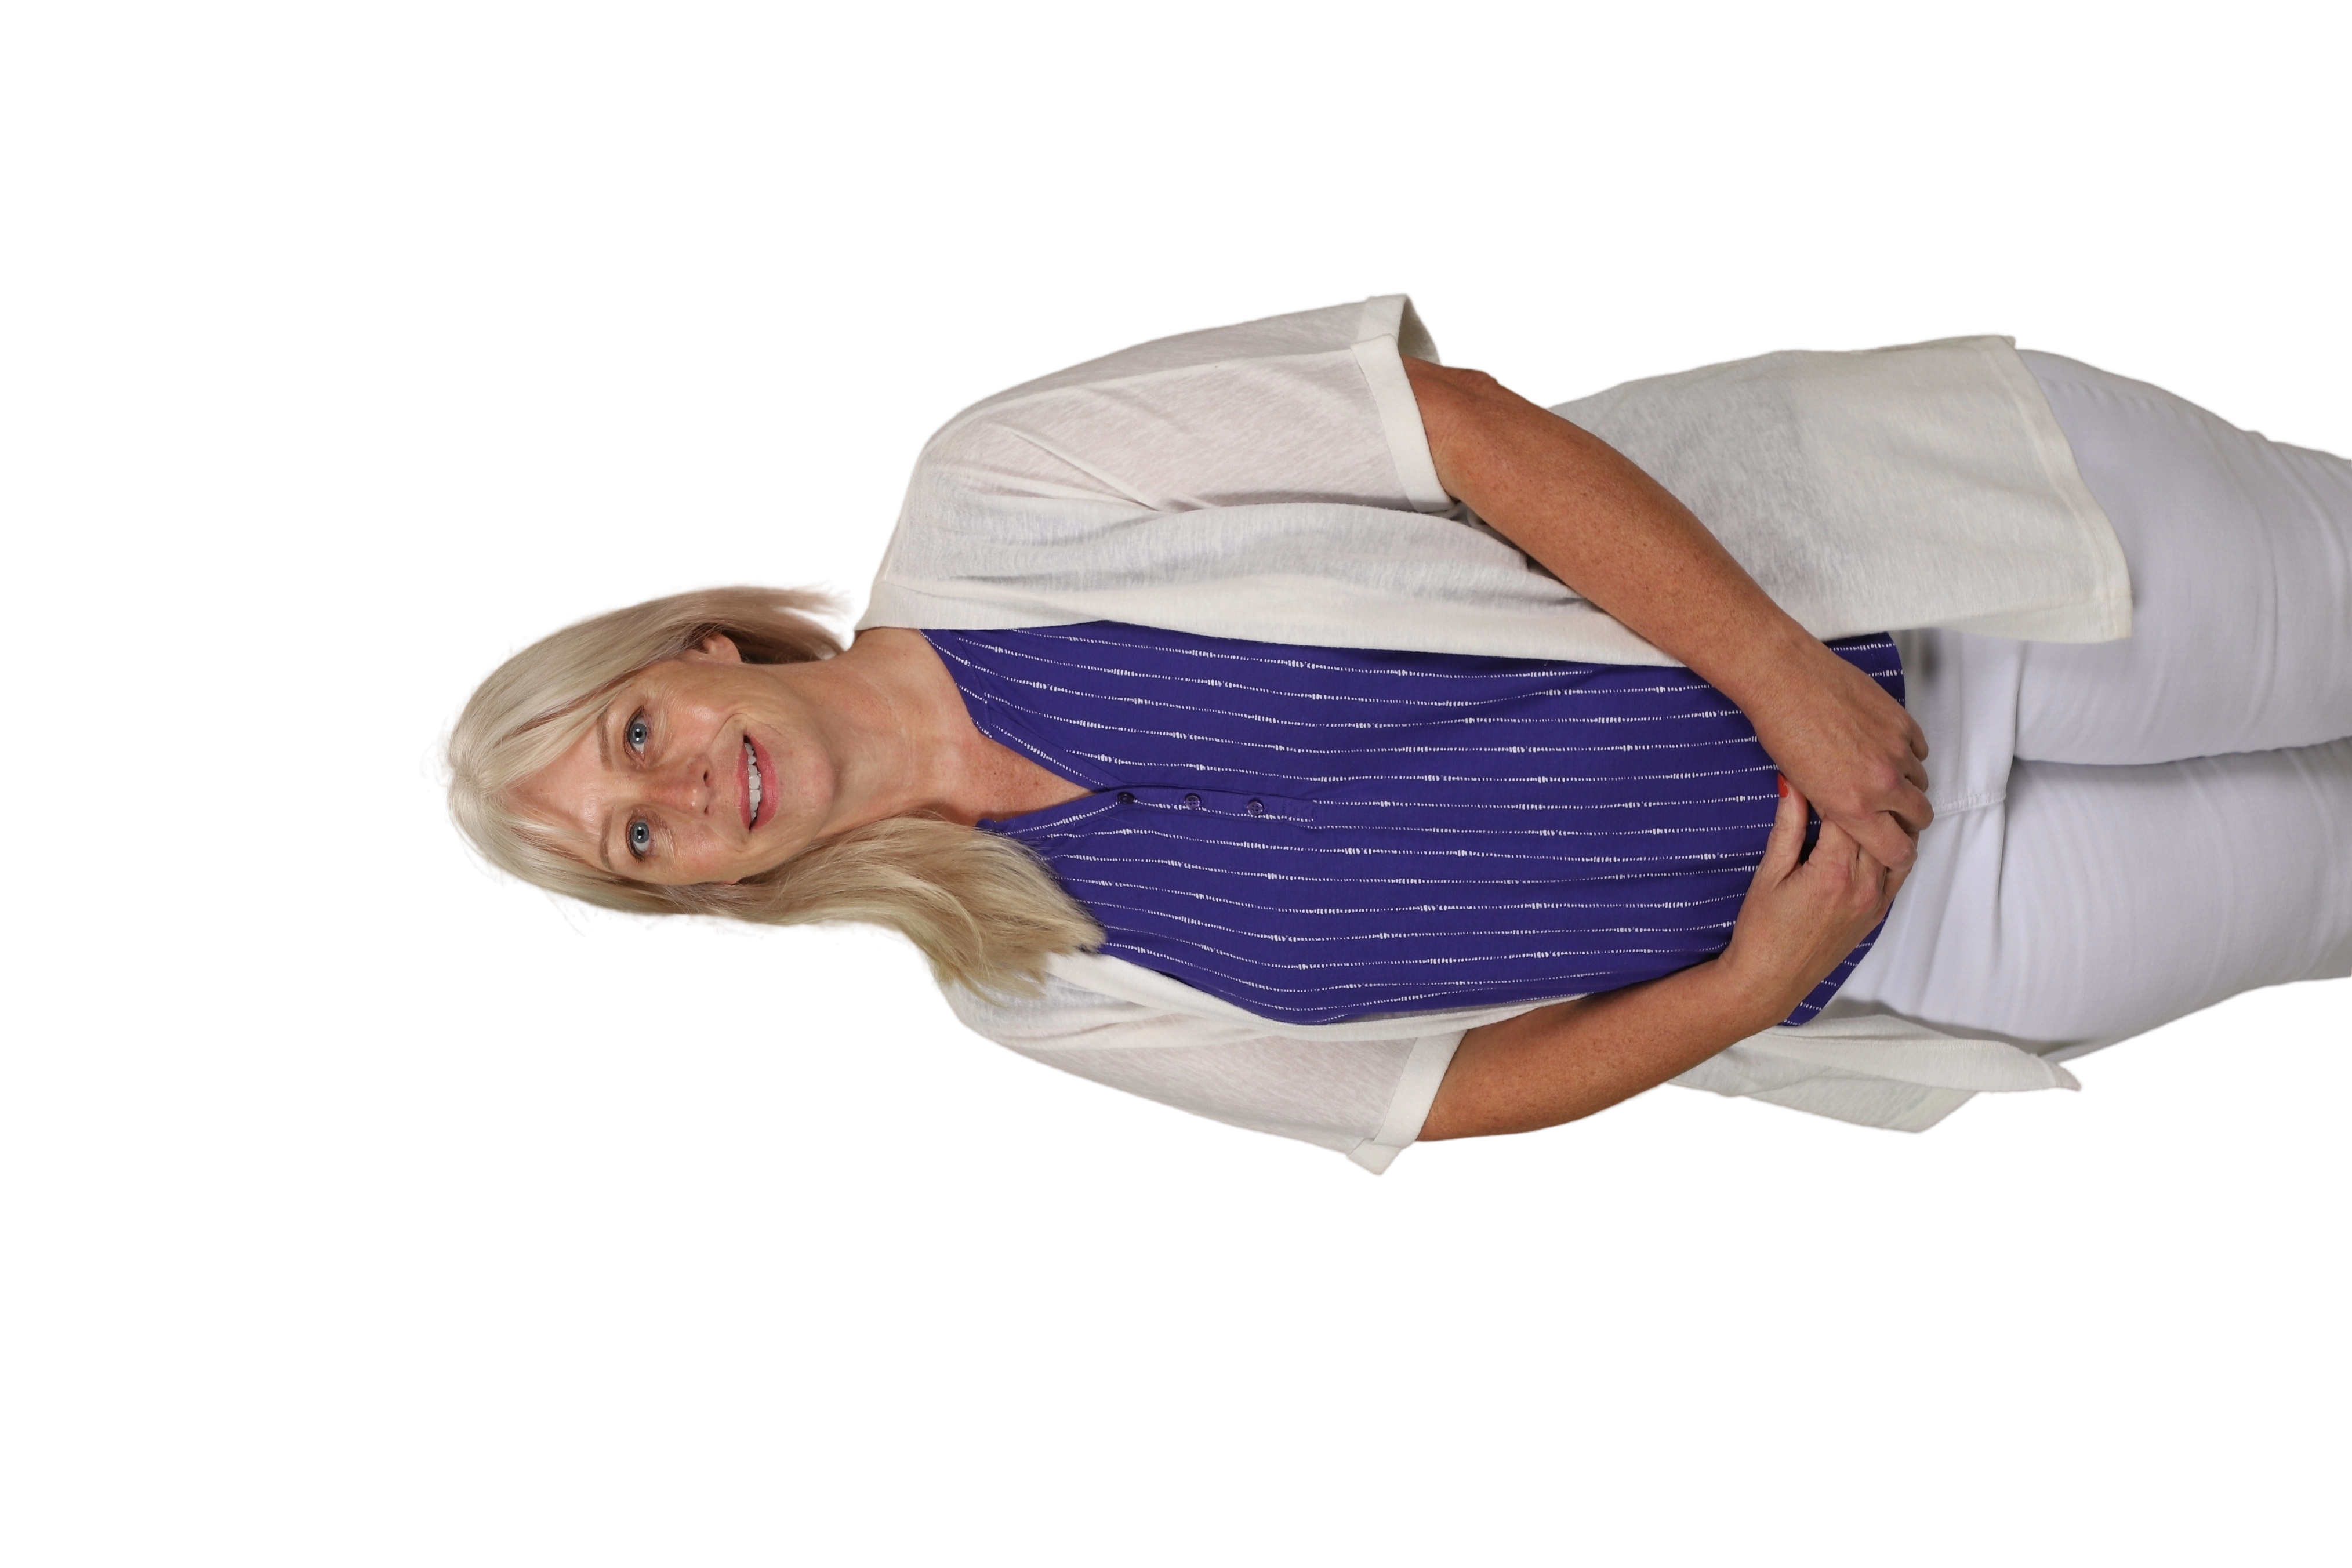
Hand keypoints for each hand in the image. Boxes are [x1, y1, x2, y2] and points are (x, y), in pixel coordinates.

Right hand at [1717, 778, 1911, 1025]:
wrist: (1768, 980)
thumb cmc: (1761, 930)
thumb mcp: (1769, 873)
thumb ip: (1788, 826)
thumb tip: (1794, 784)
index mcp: (1834, 872)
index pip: (1848, 812)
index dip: (1836, 786)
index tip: (1824, 770)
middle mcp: (1865, 886)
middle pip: (1878, 827)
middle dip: (1861, 800)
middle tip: (1843, 780)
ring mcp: (1876, 902)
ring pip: (1898, 847)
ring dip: (1884, 824)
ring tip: (1864, 805)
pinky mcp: (1878, 915)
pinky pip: (1899, 873)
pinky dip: (1892, 850)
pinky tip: (1875, 837)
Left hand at [1742, 639, 1932, 874]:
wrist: (1785, 680)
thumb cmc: (1782, 731)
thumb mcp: (1805, 789)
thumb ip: (1839, 809)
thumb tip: (1858, 819)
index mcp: (1853, 807)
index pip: (1898, 851)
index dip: (1899, 855)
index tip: (1895, 850)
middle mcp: (1882, 783)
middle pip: (1920, 817)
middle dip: (1909, 821)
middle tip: (1893, 814)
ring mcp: (1897, 751)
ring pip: (1921, 782)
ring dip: (1907, 784)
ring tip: (1881, 775)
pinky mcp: (1903, 722)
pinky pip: (1920, 749)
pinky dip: (1908, 754)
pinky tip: (1884, 749)